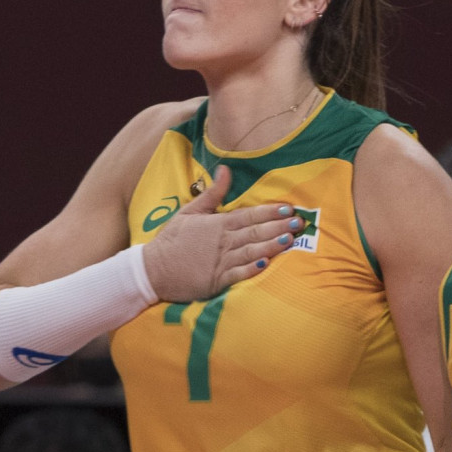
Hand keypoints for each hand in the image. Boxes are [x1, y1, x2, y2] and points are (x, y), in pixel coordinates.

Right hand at [143, 165, 300, 302]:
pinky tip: (266, 264)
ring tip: (290, 240)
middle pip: (255, 232)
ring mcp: (219, 262)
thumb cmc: (172, 240)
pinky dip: (251, 269)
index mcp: (217, 223)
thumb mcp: (189, 211)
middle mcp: (221, 241)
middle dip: (279, 226)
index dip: (270, 211)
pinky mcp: (216, 281)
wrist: (152, 269)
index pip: (249, 215)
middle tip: (300, 222)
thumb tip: (225, 170)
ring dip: (272, 246)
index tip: (288, 208)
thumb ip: (212, 194)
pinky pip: (237, 275)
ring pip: (250, 251)